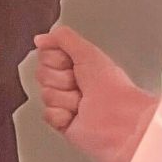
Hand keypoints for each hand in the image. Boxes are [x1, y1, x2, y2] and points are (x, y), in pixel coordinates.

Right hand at [33, 25, 156, 161]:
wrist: (121, 121)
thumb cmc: (113, 89)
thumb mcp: (88, 53)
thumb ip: (63, 38)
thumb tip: (41, 38)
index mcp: (77, 64)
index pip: (46, 55)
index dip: (56, 59)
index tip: (72, 64)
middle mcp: (71, 82)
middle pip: (42, 74)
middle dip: (61, 79)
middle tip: (79, 84)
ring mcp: (66, 103)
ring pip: (45, 94)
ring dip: (65, 98)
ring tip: (83, 102)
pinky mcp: (63, 122)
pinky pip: (47, 114)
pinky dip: (62, 115)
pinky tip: (77, 116)